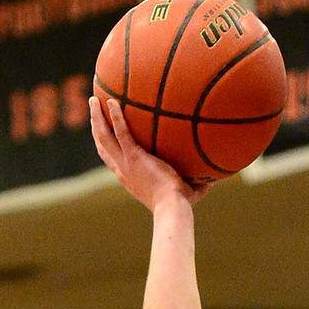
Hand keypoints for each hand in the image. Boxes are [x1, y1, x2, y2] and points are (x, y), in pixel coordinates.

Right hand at [89, 95, 208, 210]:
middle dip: (96, 125)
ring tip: (93, 99)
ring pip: (104, 137)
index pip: (112, 158)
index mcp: (130, 178)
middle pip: (103, 144)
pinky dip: (115, 116)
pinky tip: (112, 100)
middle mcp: (124, 171)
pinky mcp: (134, 157)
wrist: (173, 208)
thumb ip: (197, 183)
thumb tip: (215, 177)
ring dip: (97, 118)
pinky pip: (121, 132)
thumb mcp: (187, 192)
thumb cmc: (180, 205)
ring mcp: (127, 164)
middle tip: (93, 107)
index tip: (103, 131)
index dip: (106, 144)